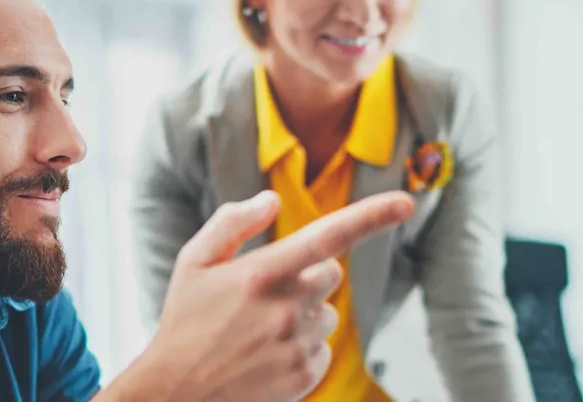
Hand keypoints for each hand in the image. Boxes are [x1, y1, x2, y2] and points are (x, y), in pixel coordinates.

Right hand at [117, 190, 413, 401]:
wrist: (175, 393)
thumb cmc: (184, 321)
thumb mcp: (193, 263)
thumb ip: (232, 223)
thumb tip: (271, 199)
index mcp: (260, 274)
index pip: (327, 236)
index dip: (372, 217)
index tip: (406, 203)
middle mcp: (285, 309)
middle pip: (329, 275)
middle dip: (307, 277)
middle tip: (264, 296)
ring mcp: (297, 346)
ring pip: (328, 313)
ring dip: (304, 315)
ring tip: (259, 331)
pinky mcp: (305, 376)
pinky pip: (324, 348)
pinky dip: (303, 347)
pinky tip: (267, 354)